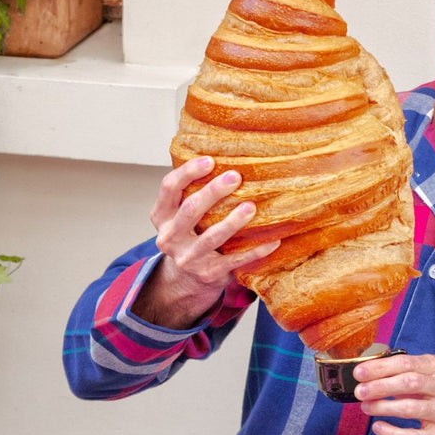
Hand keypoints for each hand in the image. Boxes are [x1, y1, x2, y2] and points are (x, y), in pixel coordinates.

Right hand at [132, 157, 278, 328]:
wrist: (188, 280)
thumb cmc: (191, 235)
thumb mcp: (179, 215)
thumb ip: (190, 192)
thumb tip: (222, 153)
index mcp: (160, 216)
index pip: (169, 188)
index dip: (188, 172)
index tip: (210, 160)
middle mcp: (169, 237)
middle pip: (191, 209)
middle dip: (213, 192)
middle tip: (235, 176)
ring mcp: (188, 258)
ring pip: (212, 237)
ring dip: (233, 221)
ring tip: (251, 207)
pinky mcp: (209, 274)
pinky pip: (236, 261)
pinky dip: (256, 251)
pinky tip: (274, 240)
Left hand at [354, 352, 434, 434]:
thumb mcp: (429, 380)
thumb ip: (403, 374)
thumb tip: (367, 373)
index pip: (407, 363)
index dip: (381, 367)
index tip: (359, 372)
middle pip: (409, 383)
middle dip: (380, 386)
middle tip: (360, 391)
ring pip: (410, 408)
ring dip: (383, 407)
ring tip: (365, 407)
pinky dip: (392, 432)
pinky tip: (378, 427)